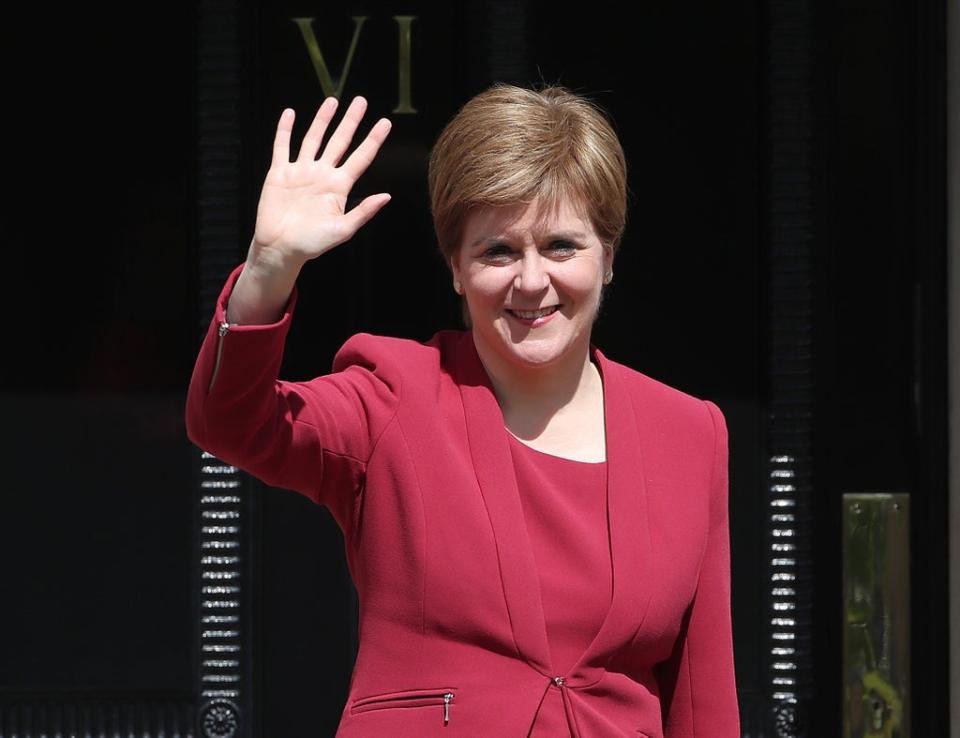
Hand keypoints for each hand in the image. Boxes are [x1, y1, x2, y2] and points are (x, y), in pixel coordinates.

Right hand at [251, 96, 391, 269]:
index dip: (373, 140)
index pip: (360, 157)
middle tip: (361, 101)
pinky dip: (285, 130)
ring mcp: (301, 172)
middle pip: (339, 141)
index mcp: (339, 187)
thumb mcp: (343, 230)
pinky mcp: (280, 174)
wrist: (281, 249)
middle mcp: (322, 175)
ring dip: (322, 120)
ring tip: (332, 101)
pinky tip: (290, 114)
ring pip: (313, 139)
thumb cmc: (313, 244)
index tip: (385, 122)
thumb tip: (387, 196)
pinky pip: (282, 147)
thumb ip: (364, 212)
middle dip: (350, 121)